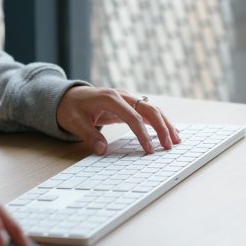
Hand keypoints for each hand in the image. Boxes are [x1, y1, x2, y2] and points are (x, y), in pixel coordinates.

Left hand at [56, 86, 179, 154]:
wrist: (69, 96)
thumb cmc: (71, 108)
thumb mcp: (74, 122)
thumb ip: (89, 135)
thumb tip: (102, 149)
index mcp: (110, 98)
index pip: (132, 117)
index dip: (142, 134)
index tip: (149, 149)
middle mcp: (122, 96)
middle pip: (149, 109)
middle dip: (162, 127)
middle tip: (170, 145)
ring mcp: (127, 99)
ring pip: (152, 109)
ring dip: (165, 124)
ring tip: (176, 140)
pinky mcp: (129, 104)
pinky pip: (148, 112)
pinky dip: (160, 121)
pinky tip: (169, 131)